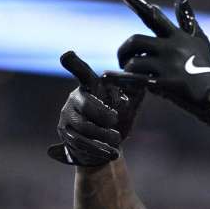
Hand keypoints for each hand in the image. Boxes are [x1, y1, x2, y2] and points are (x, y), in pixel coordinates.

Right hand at [47, 51, 143, 166]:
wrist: (106, 145)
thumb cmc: (118, 118)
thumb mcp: (129, 106)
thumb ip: (135, 94)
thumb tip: (143, 85)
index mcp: (90, 86)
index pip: (82, 73)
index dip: (74, 64)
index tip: (67, 56)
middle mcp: (75, 98)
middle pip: (86, 105)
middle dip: (103, 115)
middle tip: (116, 120)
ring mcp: (67, 116)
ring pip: (84, 126)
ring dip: (104, 135)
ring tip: (117, 139)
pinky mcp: (66, 134)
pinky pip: (80, 142)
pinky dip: (98, 149)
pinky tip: (112, 152)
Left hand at [114, 0, 209, 126]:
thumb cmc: (208, 67)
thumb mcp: (199, 39)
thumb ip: (187, 19)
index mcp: (177, 36)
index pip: (154, 16)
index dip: (138, 3)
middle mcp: (170, 48)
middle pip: (136, 40)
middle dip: (124, 49)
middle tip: (122, 58)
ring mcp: (167, 66)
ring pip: (134, 61)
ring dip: (127, 67)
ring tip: (129, 74)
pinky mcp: (164, 83)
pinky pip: (136, 79)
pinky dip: (120, 78)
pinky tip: (107, 77)